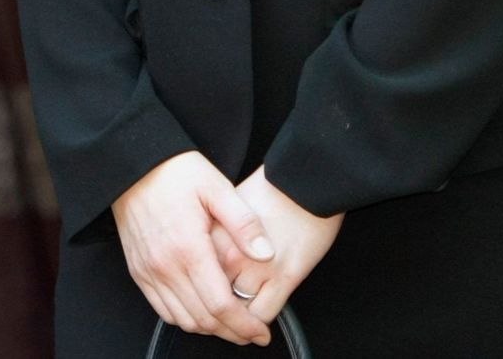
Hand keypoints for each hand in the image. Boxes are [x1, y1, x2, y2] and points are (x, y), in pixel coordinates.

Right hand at [113, 152, 275, 346]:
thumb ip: (243, 222)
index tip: (262, 332)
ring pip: (183, 320)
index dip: (244, 325)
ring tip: (231, 323)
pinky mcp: (138, 271)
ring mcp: (148, 272)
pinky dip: (185, 318)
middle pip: (203, 320)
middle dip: (232, 332)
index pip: (220, 305)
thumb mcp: (216, 186)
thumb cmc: (177, 172)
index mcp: (189, 248)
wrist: (133, 164)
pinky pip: (163, 309)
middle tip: (252, 332)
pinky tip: (202, 310)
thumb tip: (267, 254)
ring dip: (209, 328)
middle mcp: (165, 267)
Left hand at [210, 166, 343, 326]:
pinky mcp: (284, 277)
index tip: (202, 301)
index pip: (195, 278)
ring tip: (240, 323)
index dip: (197, 295)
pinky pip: (263, 314)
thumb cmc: (272, 189)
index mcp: (215, 235)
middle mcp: (232, 254)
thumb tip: (201, 259)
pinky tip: (259, 321)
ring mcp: (258, 268)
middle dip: (215, 314)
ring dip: (236, 323)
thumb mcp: (229, 204)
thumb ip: (213, 235)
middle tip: (221, 318)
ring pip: (237, 313)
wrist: (306, 179)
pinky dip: (258, 324)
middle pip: (212, 299)